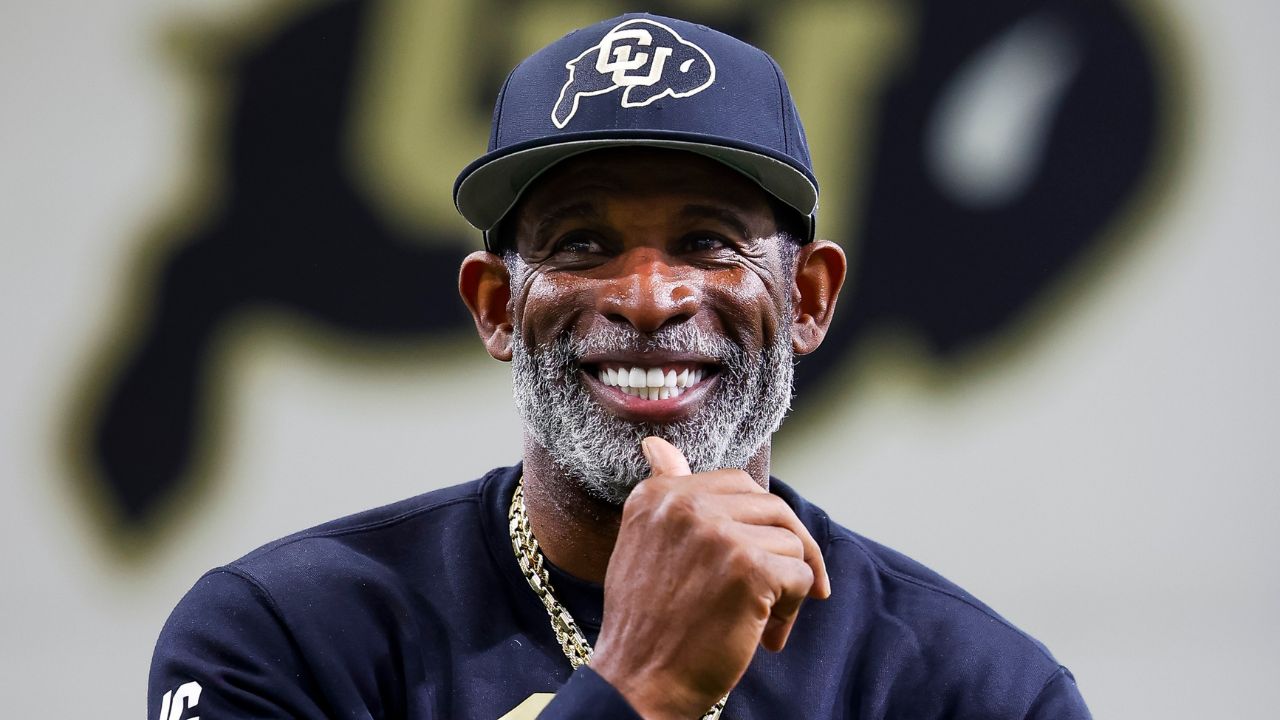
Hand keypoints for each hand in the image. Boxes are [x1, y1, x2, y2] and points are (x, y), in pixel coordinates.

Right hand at [590, 437, 830, 718]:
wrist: (638, 683)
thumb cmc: (646, 623)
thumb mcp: (644, 543)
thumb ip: (665, 493)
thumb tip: (657, 443)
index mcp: (657, 493)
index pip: (737, 485)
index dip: (757, 525)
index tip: (756, 559)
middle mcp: (685, 505)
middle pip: (772, 508)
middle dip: (786, 550)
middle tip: (781, 594)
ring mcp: (718, 534)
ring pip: (790, 543)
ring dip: (787, 588)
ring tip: (760, 623)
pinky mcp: (749, 568)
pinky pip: (800, 575)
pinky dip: (792, 609)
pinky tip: (766, 635)